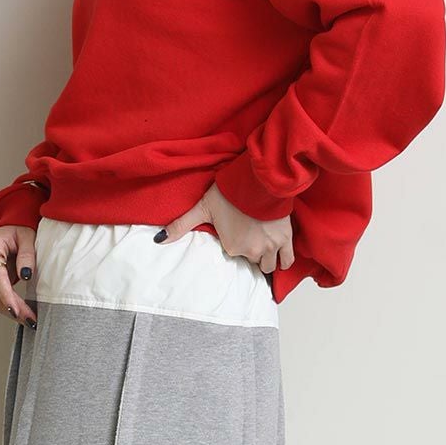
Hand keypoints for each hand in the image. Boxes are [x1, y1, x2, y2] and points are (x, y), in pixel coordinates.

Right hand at [0, 224, 37, 324]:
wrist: (12, 224)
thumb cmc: (19, 227)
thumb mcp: (28, 236)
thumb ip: (27, 255)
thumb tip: (26, 275)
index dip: (6, 295)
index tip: (16, 310)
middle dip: (13, 308)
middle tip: (31, 320)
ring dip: (12, 311)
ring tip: (30, 320)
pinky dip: (11, 305)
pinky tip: (24, 313)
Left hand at [157, 182, 294, 275]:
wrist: (257, 179)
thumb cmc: (229, 192)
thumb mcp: (201, 209)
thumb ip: (181, 226)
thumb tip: (158, 239)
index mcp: (232, 247)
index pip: (232, 254)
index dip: (233, 244)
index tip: (234, 234)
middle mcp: (252, 251)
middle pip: (252, 262)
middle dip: (250, 253)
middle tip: (249, 239)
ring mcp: (270, 246)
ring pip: (270, 264)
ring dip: (266, 258)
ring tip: (263, 248)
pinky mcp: (286, 239)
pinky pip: (287, 260)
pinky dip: (283, 260)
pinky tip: (279, 255)